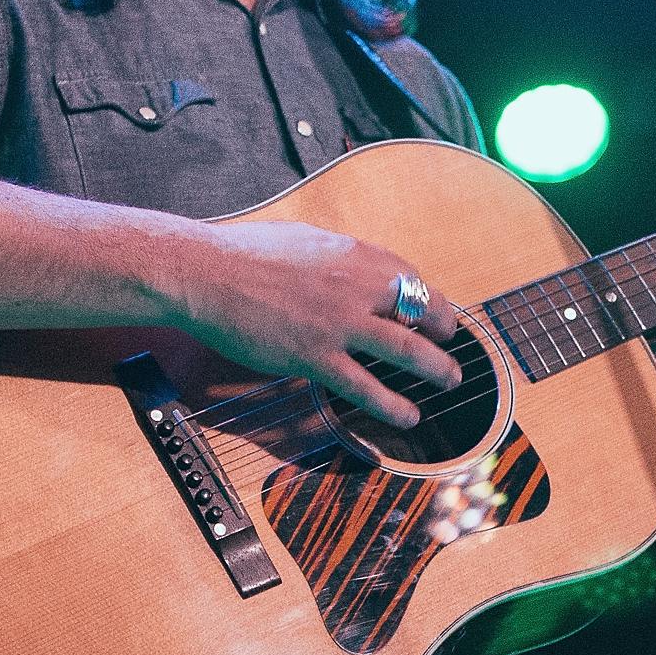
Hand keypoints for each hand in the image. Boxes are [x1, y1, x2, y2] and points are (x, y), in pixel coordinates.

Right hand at [171, 219, 460, 426]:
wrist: (205, 273)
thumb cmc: (241, 253)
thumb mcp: (300, 239)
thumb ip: (331, 256)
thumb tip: (345, 268)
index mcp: (351, 254)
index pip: (408, 275)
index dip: (427, 296)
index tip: (431, 310)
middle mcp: (354, 287)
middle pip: (420, 309)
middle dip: (444, 330)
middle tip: (450, 345)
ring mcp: (338, 324)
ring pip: (406, 351)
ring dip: (436, 368)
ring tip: (450, 380)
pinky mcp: (315, 357)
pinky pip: (365, 387)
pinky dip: (392, 404)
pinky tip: (408, 415)